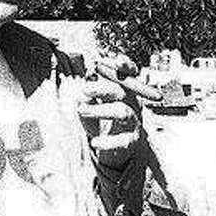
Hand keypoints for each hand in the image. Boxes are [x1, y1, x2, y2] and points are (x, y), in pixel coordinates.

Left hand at [80, 54, 143, 170]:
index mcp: (125, 93)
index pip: (129, 75)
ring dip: (100, 110)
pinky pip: (123, 141)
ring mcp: (135, 123)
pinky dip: (107, 141)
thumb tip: (83, 91)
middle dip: (103, 88)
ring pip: (123, 112)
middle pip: (122, 91)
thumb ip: (89, 97)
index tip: (112, 61)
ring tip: (81, 110)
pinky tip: (94, 142)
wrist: (117, 154)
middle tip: (83, 89)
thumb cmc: (103, 125)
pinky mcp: (132, 142)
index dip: (124, 66)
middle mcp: (133, 105)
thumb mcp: (93, 108)